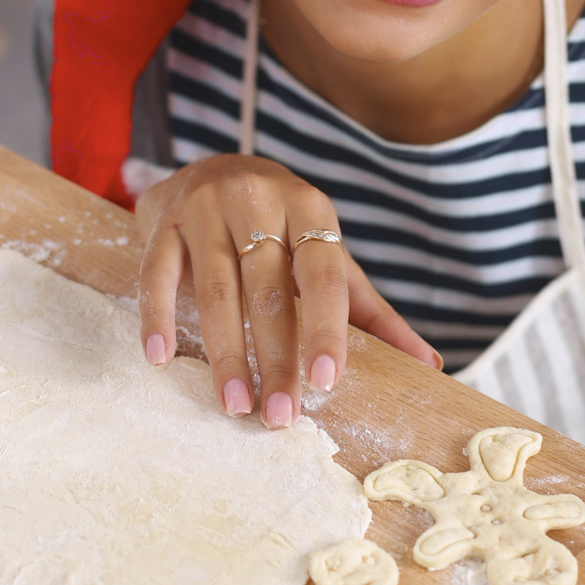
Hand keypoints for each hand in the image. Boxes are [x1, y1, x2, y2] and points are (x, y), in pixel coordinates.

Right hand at [135, 154, 440, 425]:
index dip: (326, 328)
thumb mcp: (328, 256)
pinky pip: (155, 272)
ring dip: (224, 352)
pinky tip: (160, 359)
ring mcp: (205, 207)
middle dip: (274, 358)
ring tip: (234, 404)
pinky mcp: (162, 220)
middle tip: (278, 417)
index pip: (323, 274)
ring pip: (214, 287)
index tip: (327, 380)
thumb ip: (371, 311)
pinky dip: (156, 316)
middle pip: (268, 289)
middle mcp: (258, 199)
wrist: (209, 167)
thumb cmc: (280, 226)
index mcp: (310, 208)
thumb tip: (429, 365)